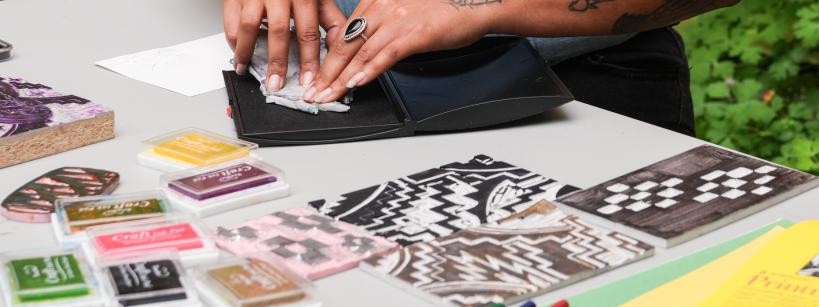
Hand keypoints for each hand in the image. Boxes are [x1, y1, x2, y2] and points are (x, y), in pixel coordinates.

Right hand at [223, 0, 345, 91]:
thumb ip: (330, 20)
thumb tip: (340, 49)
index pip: (309, 32)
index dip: (309, 59)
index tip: (308, 80)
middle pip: (279, 32)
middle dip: (278, 62)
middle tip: (276, 84)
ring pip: (249, 27)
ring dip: (248, 53)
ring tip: (246, 71)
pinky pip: (231, 21)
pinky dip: (233, 40)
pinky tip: (237, 53)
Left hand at [302, 0, 496, 102]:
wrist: (474, 3)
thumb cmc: (440, 9)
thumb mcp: (402, 13)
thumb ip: (380, 28)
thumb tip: (362, 52)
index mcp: (375, 1)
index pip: (342, 34)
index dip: (326, 59)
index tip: (316, 78)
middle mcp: (382, 8)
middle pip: (346, 45)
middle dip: (327, 72)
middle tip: (313, 93)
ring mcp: (398, 20)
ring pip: (361, 52)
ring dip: (341, 78)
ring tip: (328, 95)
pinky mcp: (416, 33)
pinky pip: (386, 55)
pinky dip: (369, 70)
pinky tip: (357, 83)